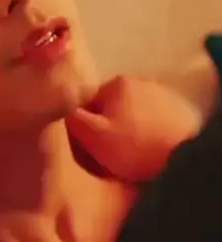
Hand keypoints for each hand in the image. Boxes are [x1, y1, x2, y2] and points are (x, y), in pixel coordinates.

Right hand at [66, 75, 200, 183]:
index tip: (89, 148)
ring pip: (129, 115)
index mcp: (116, 83)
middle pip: (109, 108)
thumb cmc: (133, 147)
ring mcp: (160, 94)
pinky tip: (146, 150)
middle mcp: (139, 81)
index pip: (87, 104)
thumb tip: (59, 105)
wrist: (182, 160)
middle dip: (106, 128)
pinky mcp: (176, 111)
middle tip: (108, 154)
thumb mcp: (93, 135)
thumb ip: (71, 117)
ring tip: (128, 155)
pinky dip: (144, 133)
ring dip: (125, 131)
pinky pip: (149, 121)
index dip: (83, 128)